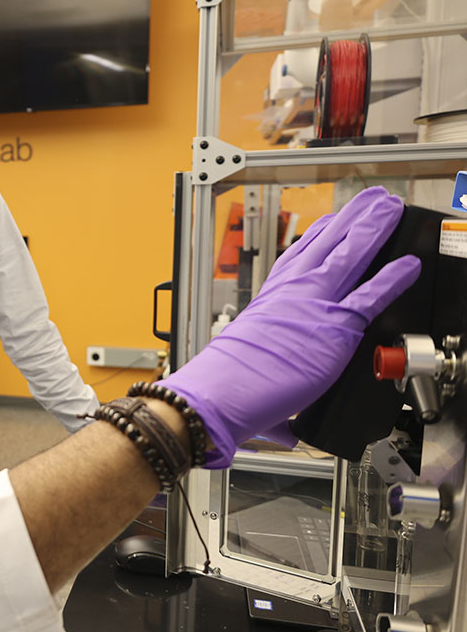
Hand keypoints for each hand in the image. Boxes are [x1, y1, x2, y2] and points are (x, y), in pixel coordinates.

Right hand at [158, 186, 421, 467]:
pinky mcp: (336, 326)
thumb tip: (286, 432)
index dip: (319, 236)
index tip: (331, 222)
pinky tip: (409, 265)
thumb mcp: (250, 374)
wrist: (220, 392)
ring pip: (351, 255)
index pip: (297, 257)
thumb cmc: (226, 386)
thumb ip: (278, 404)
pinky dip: (393, 277)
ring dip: (373, 228)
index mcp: (270, 300)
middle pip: (327, 244)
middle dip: (351, 219)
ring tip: (390, 208)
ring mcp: (314, 305)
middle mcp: (291, 294)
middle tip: (370, 200)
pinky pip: (372, 295)